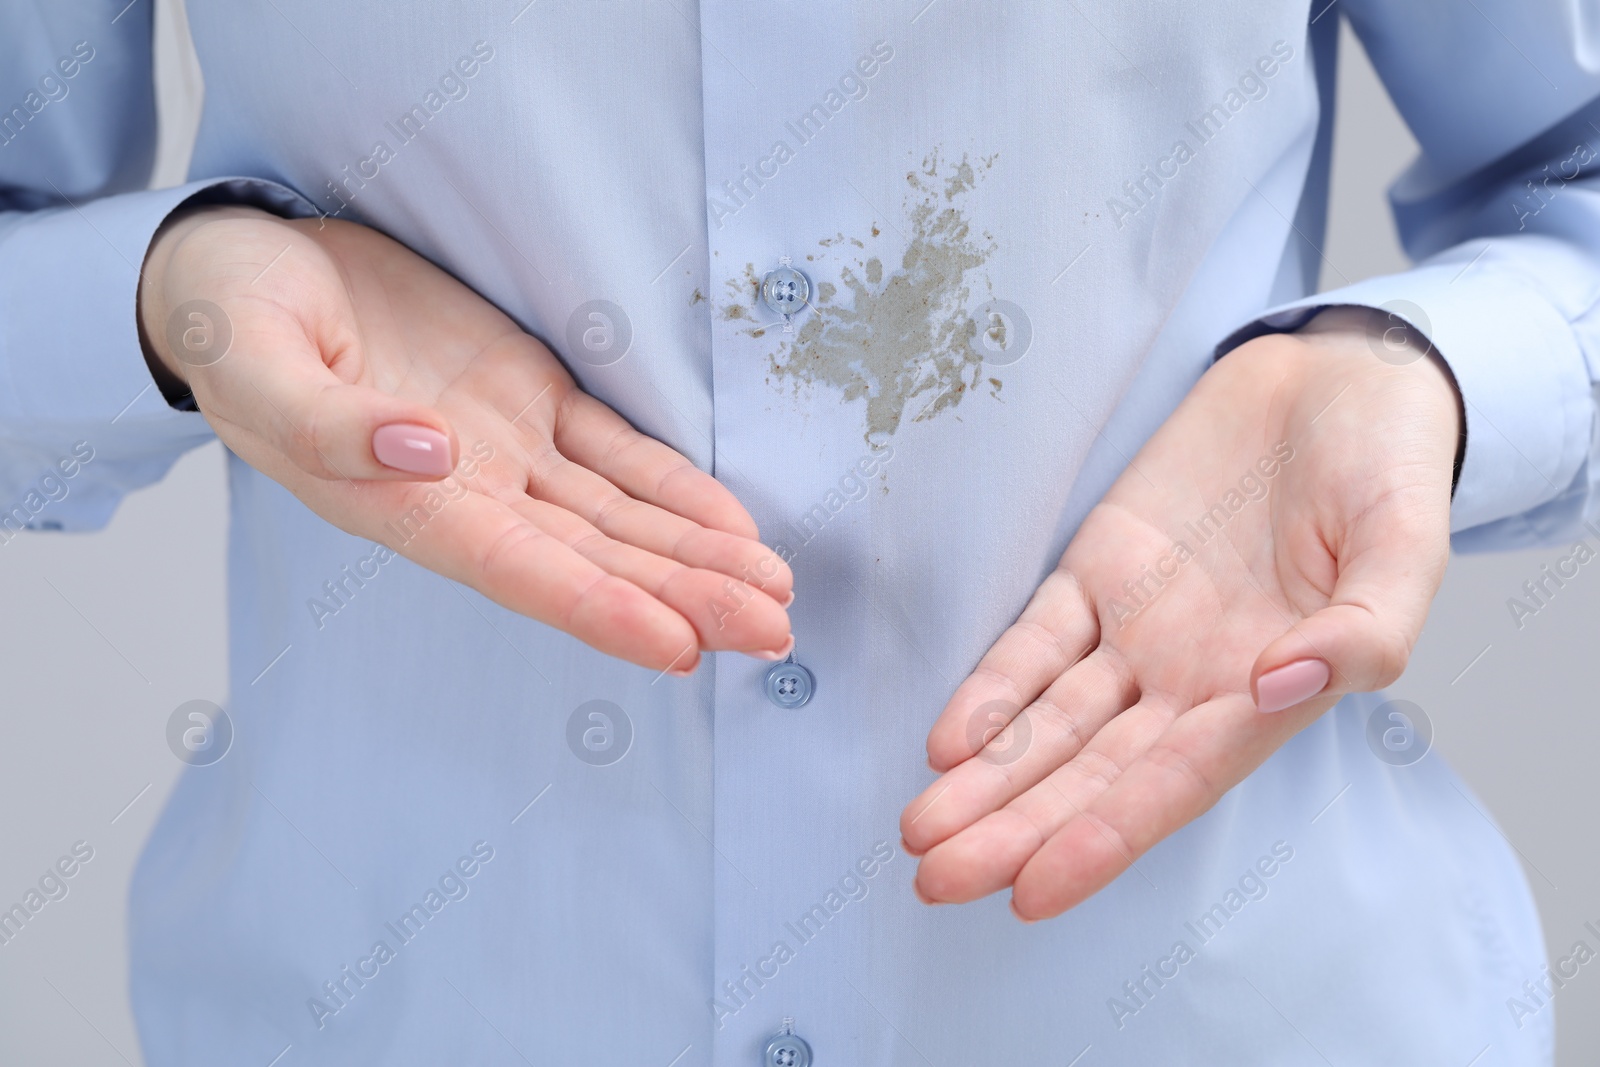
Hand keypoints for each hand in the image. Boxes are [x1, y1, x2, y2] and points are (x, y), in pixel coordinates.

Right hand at [138, 207, 791, 671]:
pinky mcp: (531, 399)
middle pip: (595, 560)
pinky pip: (617, 452)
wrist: (250, 267)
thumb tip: (426, 453)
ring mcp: (507, 450)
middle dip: (686, 597)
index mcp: (402, 504)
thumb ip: (329, 422)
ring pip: (620, 517)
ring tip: (776, 592)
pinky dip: (675, 487)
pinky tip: (731, 523)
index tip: (681, 646)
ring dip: (698, 555)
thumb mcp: (255, 365)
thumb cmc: (231, 324)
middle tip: (774, 633)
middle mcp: (469, 493)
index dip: (600, 611)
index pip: (520, 571)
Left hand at [899, 307, 1460, 919]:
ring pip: (1049, 721)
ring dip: (986, 778)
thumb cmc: (1386, 463)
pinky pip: (1034, 641)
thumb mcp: (1407, 543)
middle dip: (1013, 828)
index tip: (1032, 892)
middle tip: (937, 879)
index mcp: (1268, 692)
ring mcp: (1138, 629)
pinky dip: (991, 688)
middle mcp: (1192, 679)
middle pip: (1090, 772)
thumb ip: (1365, 628)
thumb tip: (1280, 685)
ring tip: (921, 831)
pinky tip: (947, 740)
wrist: (1335, 375)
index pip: (1171, 785)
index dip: (1102, 839)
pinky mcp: (1098, 570)